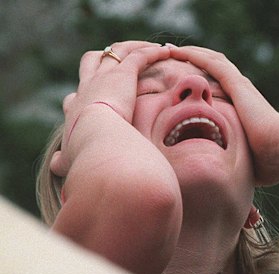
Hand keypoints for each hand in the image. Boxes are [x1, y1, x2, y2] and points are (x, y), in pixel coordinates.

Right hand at [51, 41, 170, 176]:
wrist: (98, 142)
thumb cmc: (87, 154)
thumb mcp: (71, 157)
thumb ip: (63, 160)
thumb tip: (56, 165)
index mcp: (76, 108)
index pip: (75, 95)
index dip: (84, 93)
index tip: (92, 97)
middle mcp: (87, 87)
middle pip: (91, 61)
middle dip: (104, 58)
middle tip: (120, 62)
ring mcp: (105, 77)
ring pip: (116, 51)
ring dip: (133, 47)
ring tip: (150, 49)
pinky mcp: (123, 74)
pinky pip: (139, 56)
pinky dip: (152, 52)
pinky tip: (166, 52)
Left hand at [169, 46, 278, 184]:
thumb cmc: (268, 161)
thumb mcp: (243, 158)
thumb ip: (233, 160)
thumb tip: (225, 178)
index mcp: (243, 106)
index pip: (220, 85)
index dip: (202, 77)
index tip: (185, 77)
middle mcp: (242, 91)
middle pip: (214, 67)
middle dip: (193, 60)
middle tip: (172, 56)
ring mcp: (240, 86)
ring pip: (212, 60)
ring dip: (190, 53)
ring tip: (170, 49)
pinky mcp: (237, 85)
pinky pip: (212, 63)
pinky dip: (194, 55)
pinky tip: (178, 51)